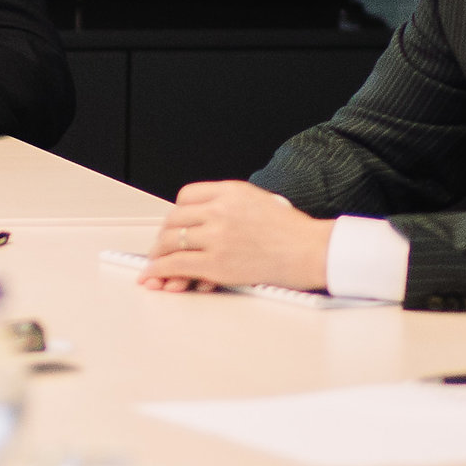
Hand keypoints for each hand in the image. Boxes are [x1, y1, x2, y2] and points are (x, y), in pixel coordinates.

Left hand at [143, 181, 335, 291]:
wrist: (310, 250)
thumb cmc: (292, 231)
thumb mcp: (260, 200)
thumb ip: (231, 205)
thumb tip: (206, 218)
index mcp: (230, 191)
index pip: (187, 196)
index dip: (178, 212)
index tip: (176, 223)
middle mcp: (220, 210)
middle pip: (175, 219)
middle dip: (164, 234)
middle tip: (161, 246)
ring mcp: (216, 236)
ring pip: (170, 241)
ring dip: (158, 254)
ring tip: (156, 262)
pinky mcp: (215, 262)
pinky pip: (176, 263)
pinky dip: (159, 269)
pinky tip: (154, 274)